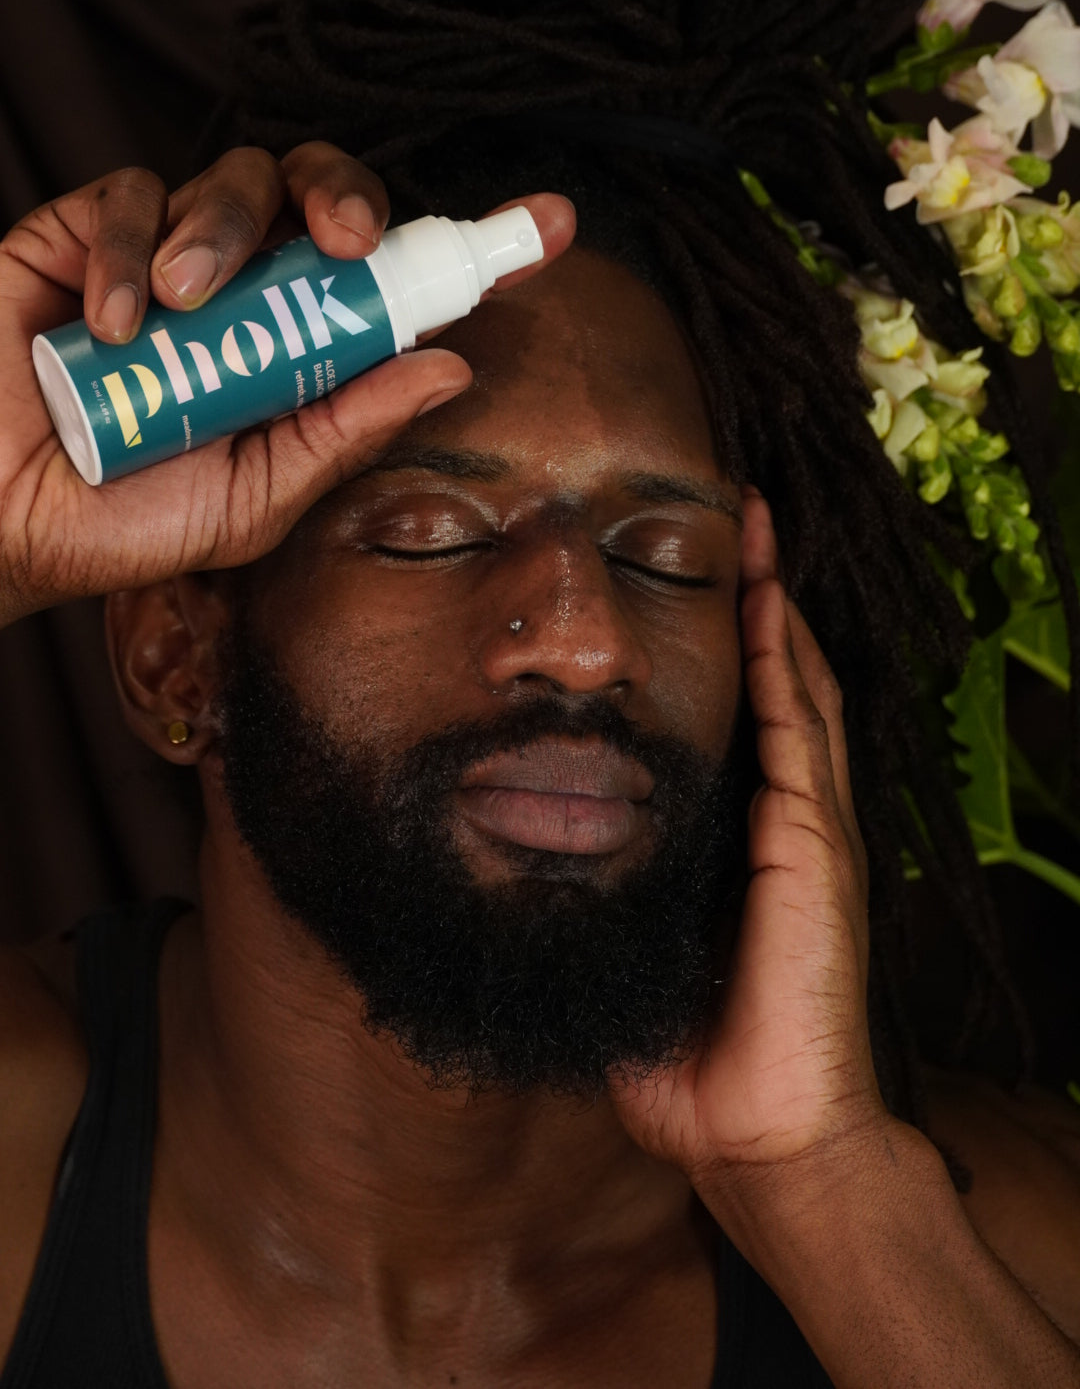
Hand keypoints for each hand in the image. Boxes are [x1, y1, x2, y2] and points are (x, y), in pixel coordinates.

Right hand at [0, 142, 574, 624]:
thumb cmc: (127, 518)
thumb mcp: (258, 494)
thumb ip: (346, 428)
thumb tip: (452, 368)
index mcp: (299, 350)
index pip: (393, 282)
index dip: (470, 249)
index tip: (555, 225)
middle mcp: (246, 293)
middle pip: (324, 194)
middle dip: (348, 196)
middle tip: (348, 240)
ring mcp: (169, 257)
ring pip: (237, 181)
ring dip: (224, 233)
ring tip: (182, 311)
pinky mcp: (84, 234)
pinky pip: (130, 194)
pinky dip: (130, 248)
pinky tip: (115, 319)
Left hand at [610, 488, 887, 1191]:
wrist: (761, 1137)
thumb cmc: (689, 1059)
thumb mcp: (623, 952)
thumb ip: (582, 907)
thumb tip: (498, 877)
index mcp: (747, 841)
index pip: (744, 718)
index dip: (730, 646)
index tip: (696, 581)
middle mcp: (790, 819)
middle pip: (779, 681)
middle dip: (760, 598)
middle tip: (736, 520)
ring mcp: (812, 827)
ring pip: (797, 687)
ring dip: (777, 605)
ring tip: (756, 529)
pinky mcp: (815, 844)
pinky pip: (800, 732)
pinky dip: (784, 662)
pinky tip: (766, 603)